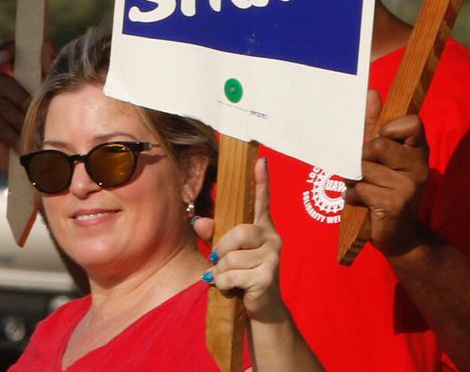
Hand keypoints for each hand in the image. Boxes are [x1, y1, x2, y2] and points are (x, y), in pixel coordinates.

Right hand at [0, 39, 53, 178]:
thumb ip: (50, 72)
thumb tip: (46, 46)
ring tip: (30, 131)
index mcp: (27, 80)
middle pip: (2, 80)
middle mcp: (10, 93)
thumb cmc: (57, 130)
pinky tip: (20, 145)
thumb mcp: (57, 98)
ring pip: (1, 103)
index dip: (6, 51)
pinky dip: (10, 133)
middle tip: (30, 106)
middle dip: (17, 94)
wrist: (50, 168)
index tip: (7, 55)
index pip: (11, 56)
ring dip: (18, 118)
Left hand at [203, 158, 289, 322]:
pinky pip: (232, 275)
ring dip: (222, 272)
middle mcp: (273, 239)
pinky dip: (223, 283)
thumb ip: (213, 234)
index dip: (262, 181)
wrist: (261, 308)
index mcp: (263, 228)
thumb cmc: (243, 275)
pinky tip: (232, 288)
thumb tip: (197, 221)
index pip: (262, 202)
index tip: (261, 160)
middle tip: (220, 261)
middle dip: (221, 250)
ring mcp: (272, 257)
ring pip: (231, 257)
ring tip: (229, 279)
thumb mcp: (227, 253)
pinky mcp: (267, 276)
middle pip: (237, 233)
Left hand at [344, 89, 430, 257]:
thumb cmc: (383, 187)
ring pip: (364, 168)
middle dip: (362, 159)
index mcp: (418, 149)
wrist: (398, 235)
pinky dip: (353, 197)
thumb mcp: (378, 154)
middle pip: (377, 145)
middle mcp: (419, 166)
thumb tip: (371, 92)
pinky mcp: (395, 204)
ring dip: (355, 180)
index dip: (391, 128)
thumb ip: (372, 124)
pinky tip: (364, 204)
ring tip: (366, 189)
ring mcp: (409, 186)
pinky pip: (360, 189)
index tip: (383, 139)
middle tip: (368, 172)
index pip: (412, 122)